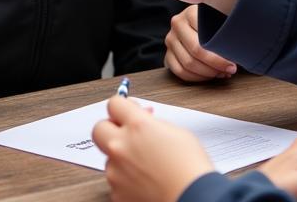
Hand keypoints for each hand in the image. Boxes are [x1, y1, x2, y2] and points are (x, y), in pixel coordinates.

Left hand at [92, 96, 212, 201]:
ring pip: (109, 157)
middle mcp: (122, 146)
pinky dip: (126, 180)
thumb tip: (142, 118)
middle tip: (126, 134)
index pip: (114, 104)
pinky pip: (115, 180)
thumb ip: (152, 123)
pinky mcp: (117, 193)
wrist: (197, 200)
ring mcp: (116, 172)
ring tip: (146, 166)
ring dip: (121, 158)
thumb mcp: (177, 133)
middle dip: (110, 129)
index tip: (128, 112)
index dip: (123, 107)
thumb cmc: (192, 169)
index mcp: (138, 126)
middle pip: (99, 128)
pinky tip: (145, 182)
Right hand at [164, 6, 236, 81]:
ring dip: (207, 73)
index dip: (220, 55)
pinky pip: (179, 72)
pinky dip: (196, 78)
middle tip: (230, 70)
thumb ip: (228, 30)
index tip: (233, 62)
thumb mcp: (221, 19)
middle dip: (215, 65)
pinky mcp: (168, 53)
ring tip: (221, 73)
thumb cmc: (215, 23)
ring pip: (187, 64)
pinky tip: (209, 75)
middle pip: (195, 52)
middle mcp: (177, 24)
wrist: (200, 22)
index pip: (204, 38)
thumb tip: (240, 48)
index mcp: (190, 13)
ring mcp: (171, 39)